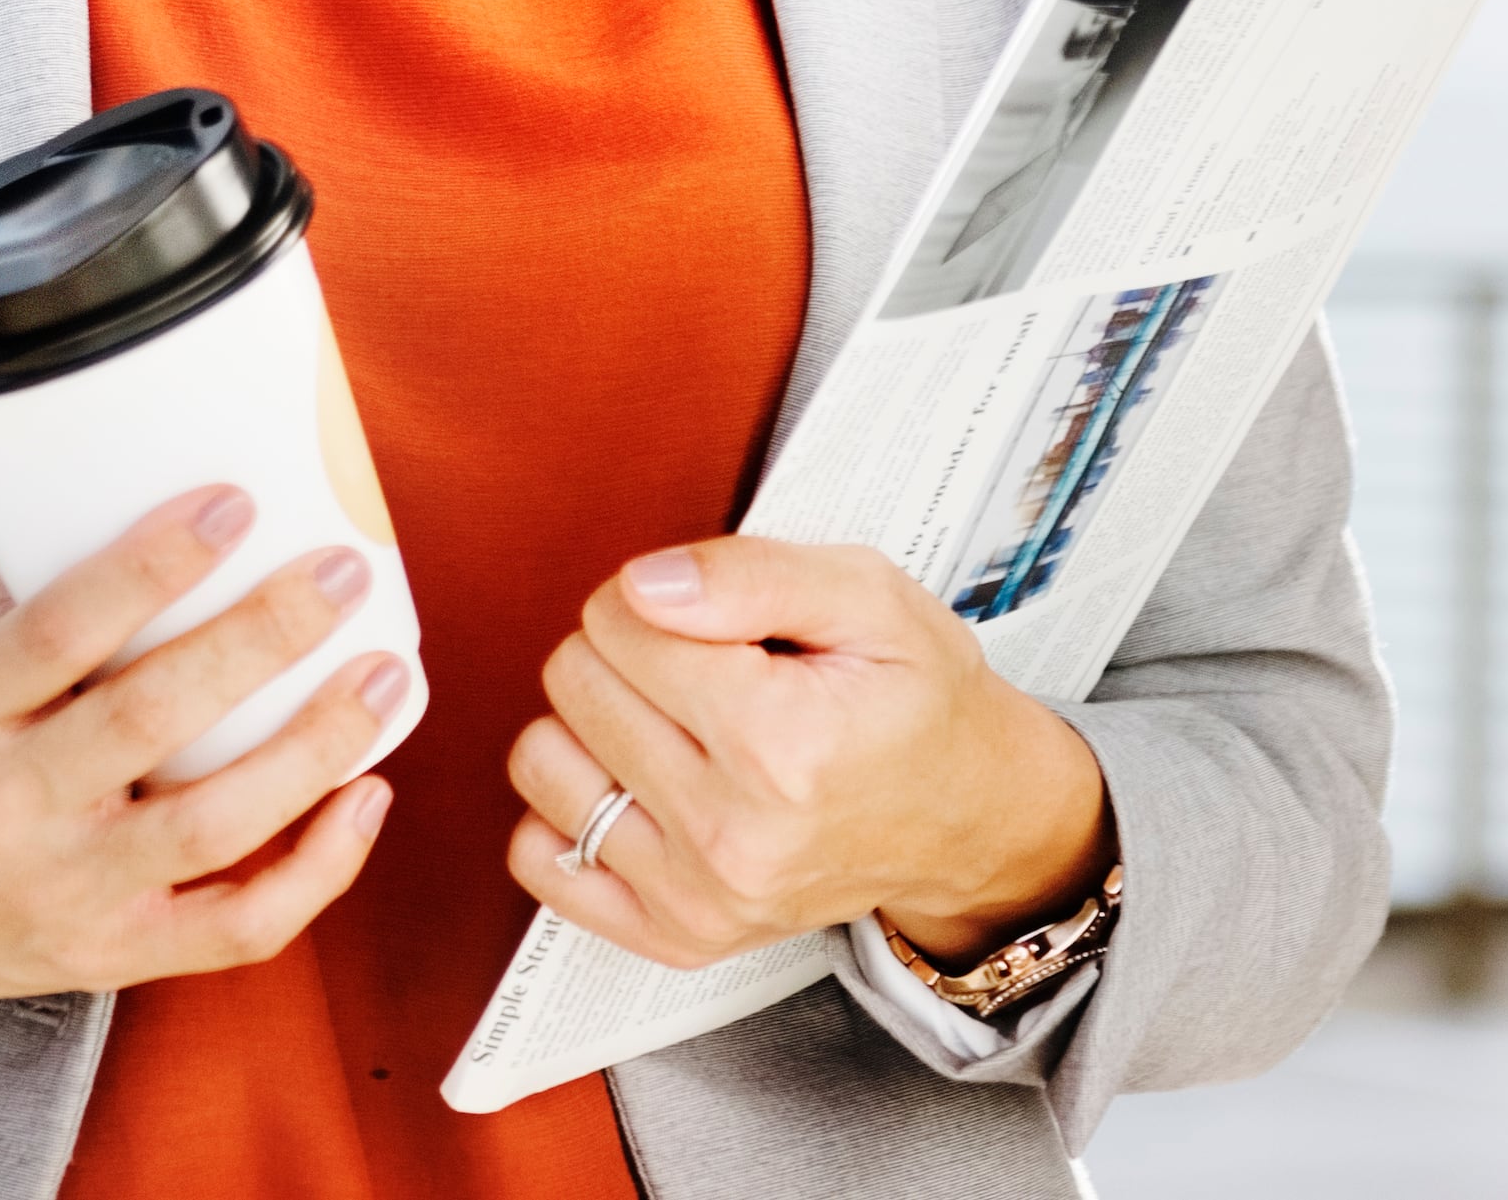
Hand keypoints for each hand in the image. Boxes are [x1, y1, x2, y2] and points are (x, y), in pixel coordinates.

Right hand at [0, 485, 402, 1039]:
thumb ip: (20, 586)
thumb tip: (135, 490)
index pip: (63, 628)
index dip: (154, 563)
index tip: (233, 502)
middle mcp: (6, 807)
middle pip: (154, 717)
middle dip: (264, 637)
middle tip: (338, 574)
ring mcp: (62, 892)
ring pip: (213, 825)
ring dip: (315, 747)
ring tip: (382, 677)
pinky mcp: (105, 957)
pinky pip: (232, 928)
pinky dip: (314, 872)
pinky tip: (364, 801)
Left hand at [505, 536, 1110, 971]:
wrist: (965, 818)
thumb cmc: (915, 703)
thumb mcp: (869, 597)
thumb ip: (749, 572)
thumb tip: (641, 586)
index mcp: (782, 740)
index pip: (620, 620)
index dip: (660, 597)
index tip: (715, 621)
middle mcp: (733, 832)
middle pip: (576, 682)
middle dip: (627, 650)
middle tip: (702, 669)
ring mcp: (700, 896)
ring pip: (543, 762)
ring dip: (591, 725)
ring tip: (669, 723)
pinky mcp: (676, 935)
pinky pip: (542, 859)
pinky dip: (571, 810)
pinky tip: (634, 784)